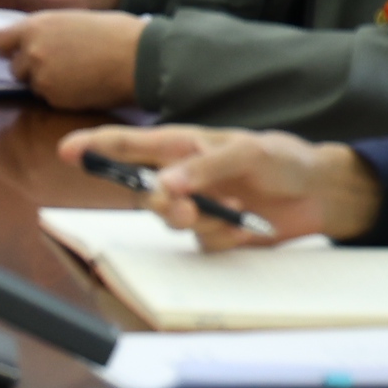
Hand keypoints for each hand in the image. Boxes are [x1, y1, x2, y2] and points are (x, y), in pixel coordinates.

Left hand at [0, 9, 147, 108]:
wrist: (137, 57)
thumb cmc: (113, 32)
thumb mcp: (71, 19)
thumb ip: (46, 32)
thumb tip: (34, 41)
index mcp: (34, 26)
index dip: (8, 48)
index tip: (16, 51)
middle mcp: (31, 52)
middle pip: (15, 67)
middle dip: (29, 68)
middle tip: (56, 65)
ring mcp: (42, 78)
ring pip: (32, 85)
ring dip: (45, 82)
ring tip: (73, 74)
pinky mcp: (56, 99)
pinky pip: (49, 99)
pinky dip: (60, 95)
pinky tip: (81, 85)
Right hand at [59, 123, 379, 250]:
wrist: (318, 192)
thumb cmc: (281, 158)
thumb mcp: (246, 152)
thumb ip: (203, 167)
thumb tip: (165, 184)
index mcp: (183, 145)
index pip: (129, 145)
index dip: (95, 146)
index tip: (69, 150)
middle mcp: (182, 176)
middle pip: (144, 192)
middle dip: (159, 203)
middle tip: (183, 209)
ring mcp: (196, 205)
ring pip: (171, 220)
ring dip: (198, 219)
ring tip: (233, 212)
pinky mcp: (214, 232)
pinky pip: (201, 241)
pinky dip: (223, 234)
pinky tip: (246, 221)